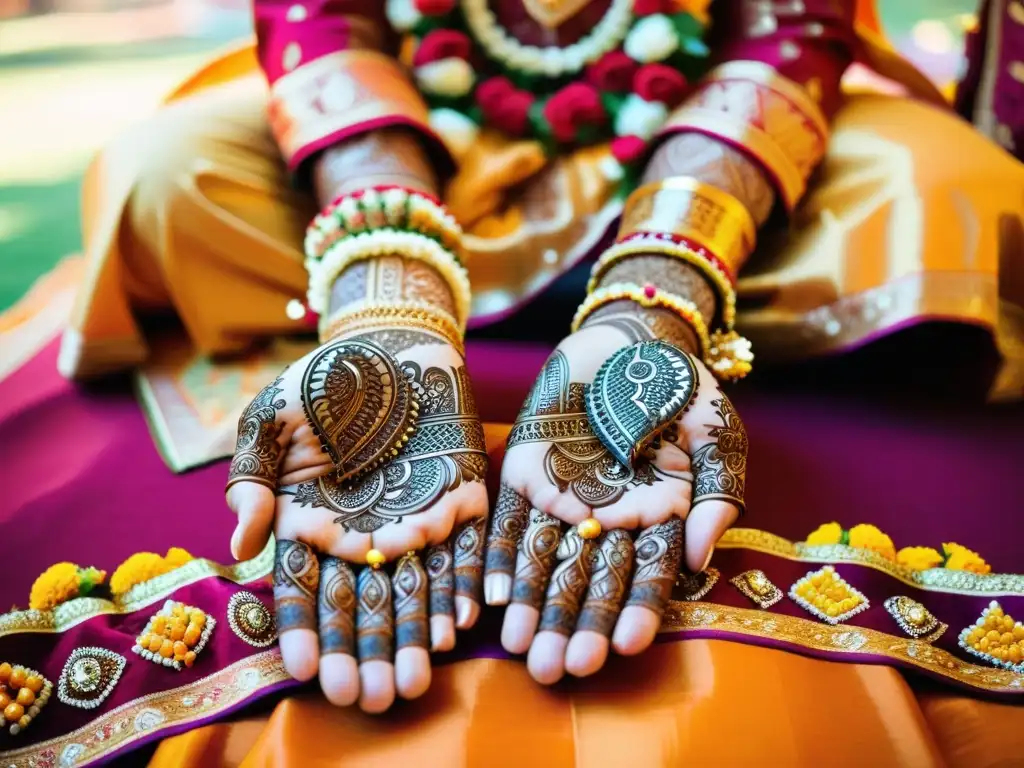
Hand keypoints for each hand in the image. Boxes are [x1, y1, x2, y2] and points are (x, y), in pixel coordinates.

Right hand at [226, 328, 487, 711]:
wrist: (388, 343)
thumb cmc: (321, 383)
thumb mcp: (270, 422)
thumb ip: (251, 481)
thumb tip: (240, 547)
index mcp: (312, 525)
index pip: (305, 590)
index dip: (304, 631)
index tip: (303, 671)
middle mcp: (363, 535)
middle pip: (362, 605)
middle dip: (362, 652)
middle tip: (363, 696)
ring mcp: (414, 520)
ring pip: (413, 590)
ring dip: (412, 636)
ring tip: (412, 680)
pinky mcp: (461, 499)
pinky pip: (462, 550)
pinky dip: (461, 585)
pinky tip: (456, 623)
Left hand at [484, 314, 745, 683]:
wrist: (628, 339)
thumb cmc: (683, 387)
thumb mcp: (717, 433)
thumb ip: (717, 495)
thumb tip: (702, 560)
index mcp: (657, 519)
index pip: (646, 576)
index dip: (636, 611)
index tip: (623, 646)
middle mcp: (607, 519)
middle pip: (590, 581)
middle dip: (575, 625)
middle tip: (559, 668)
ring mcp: (562, 498)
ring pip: (545, 562)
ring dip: (533, 606)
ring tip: (521, 649)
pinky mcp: (523, 474)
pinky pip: (507, 522)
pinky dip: (499, 558)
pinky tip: (491, 598)